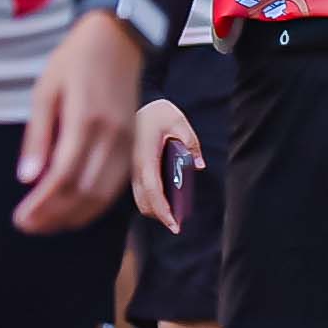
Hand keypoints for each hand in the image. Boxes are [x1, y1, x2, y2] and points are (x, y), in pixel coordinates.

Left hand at [15, 10, 141, 234]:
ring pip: (104, 195)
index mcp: (85, 120)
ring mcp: (127, 142)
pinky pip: (117, 186)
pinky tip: (74, 208)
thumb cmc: (74, 62)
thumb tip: (27, 178)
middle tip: (29, 225)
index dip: (43, 205)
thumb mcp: (45, 91)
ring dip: (75, 216)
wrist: (118, 40)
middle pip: (85, 193)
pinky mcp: (134, 144)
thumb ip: (37, 136)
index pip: (63, 176)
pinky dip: (95, 205)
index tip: (21, 219)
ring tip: (48, 223)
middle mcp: (111, 136)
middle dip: (55, 217)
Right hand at [130, 98, 201, 228]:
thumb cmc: (158, 112)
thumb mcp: (179, 121)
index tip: (174, 225)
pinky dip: (149, 200)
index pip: (152, 190)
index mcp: (145, 156)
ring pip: (138, 199)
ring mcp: (129, 168)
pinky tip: (164, 200)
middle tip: (177, 224)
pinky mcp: (130, 168)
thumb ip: (190, 142)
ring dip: (153, 209)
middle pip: (143, 201)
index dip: (163, 210)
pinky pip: (138, 191)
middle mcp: (134, 166)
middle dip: (159, 215)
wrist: (137, 102)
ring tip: (172, 215)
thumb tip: (198, 164)